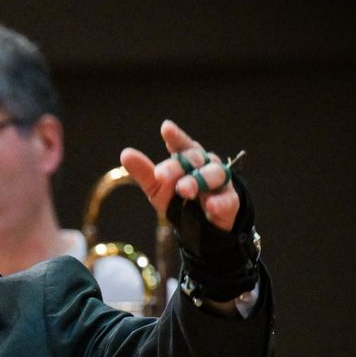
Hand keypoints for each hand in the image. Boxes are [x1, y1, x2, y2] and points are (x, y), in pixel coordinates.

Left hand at [120, 120, 241, 231]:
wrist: (199, 228)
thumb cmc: (178, 200)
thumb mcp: (157, 188)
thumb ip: (144, 172)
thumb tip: (125, 154)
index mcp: (188, 160)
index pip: (183, 145)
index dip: (176, 136)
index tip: (166, 128)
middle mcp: (205, 166)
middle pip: (195, 158)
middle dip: (178, 166)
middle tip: (162, 175)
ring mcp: (220, 183)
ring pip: (215, 174)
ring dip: (199, 180)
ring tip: (184, 189)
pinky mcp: (230, 202)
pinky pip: (228, 200)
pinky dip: (219, 202)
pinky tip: (210, 205)